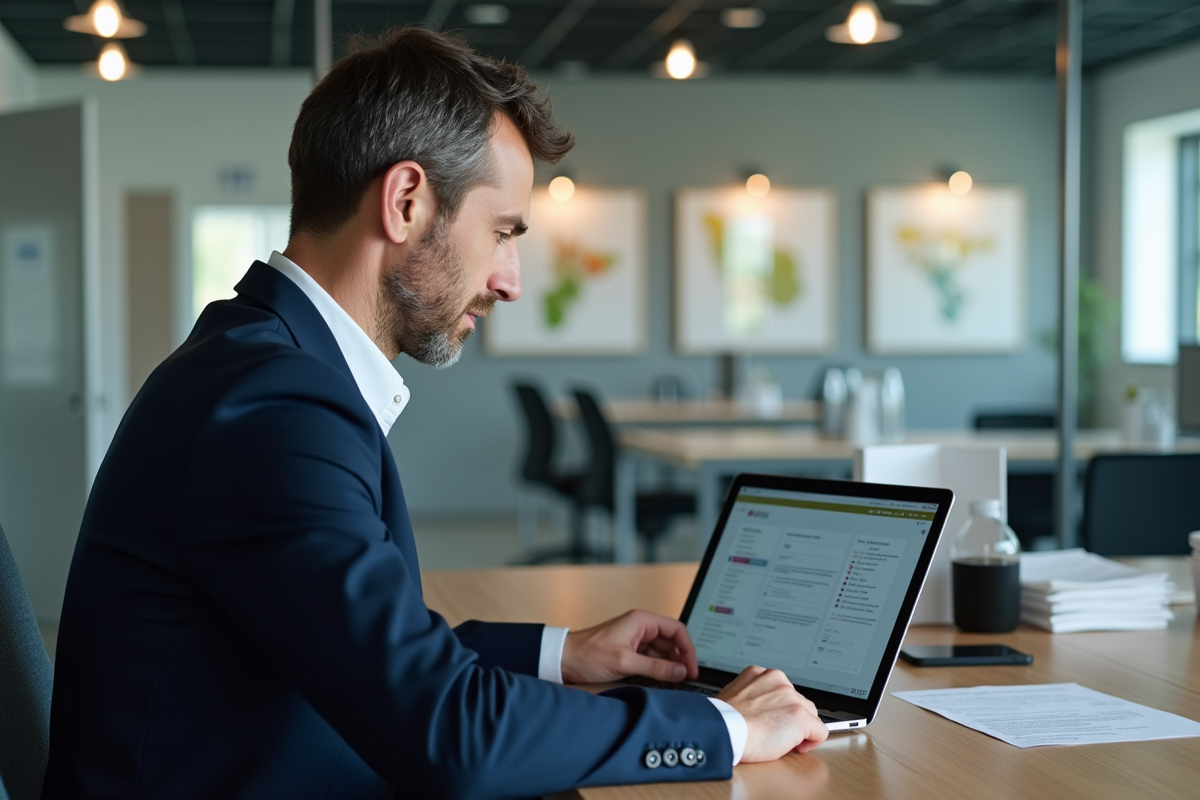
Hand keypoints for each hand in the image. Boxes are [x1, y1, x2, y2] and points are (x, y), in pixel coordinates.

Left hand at [560, 609, 698, 684]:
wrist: (563, 659)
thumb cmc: (588, 655)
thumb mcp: (624, 663)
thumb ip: (655, 668)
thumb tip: (680, 672)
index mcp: (641, 621)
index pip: (676, 630)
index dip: (688, 649)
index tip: (691, 668)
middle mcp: (640, 626)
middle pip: (671, 640)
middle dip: (680, 658)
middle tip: (685, 678)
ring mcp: (634, 637)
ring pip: (662, 650)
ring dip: (669, 664)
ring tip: (675, 681)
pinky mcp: (629, 649)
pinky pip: (651, 657)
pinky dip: (658, 667)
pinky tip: (661, 679)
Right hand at [715, 666, 828, 760]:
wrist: (723, 731)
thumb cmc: (723, 721)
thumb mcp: (734, 697)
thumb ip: (752, 696)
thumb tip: (760, 710)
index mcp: (759, 674)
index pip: (782, 691)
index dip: (778, 710)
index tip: (772, 721)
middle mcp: (778, 680)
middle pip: (798, 701)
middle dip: (790, 719)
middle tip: (774, 733)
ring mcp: (791, 697)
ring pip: (810, 715)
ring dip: (799, 729)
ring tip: (779, 740)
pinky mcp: (800, 716)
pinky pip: (820, 732)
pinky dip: (812, 742)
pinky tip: (795, 747)